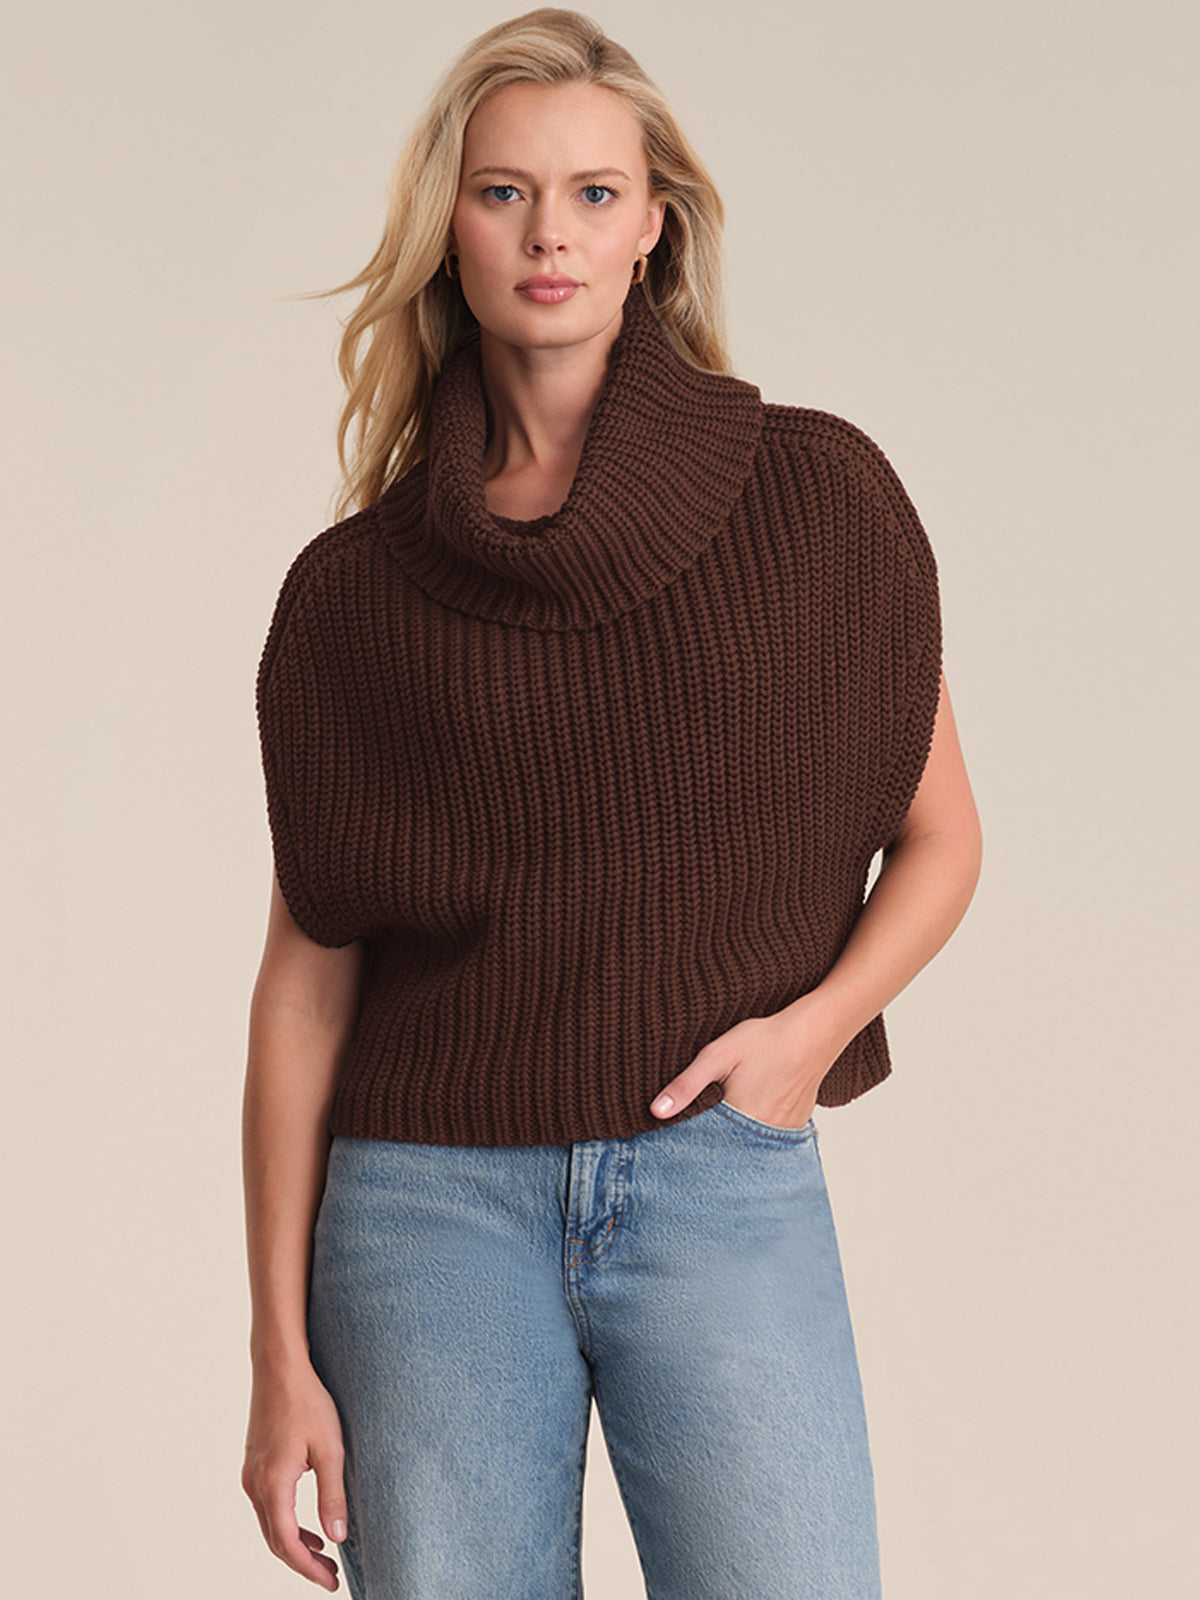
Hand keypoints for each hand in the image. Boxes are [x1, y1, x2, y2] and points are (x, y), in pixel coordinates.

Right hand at [242, 1360, 347, 1590]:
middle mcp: (255, 1485)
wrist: (279, 1367)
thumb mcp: (330, 1449)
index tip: (331, 1582)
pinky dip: (287, 1524)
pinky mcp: (255, 1464)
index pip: (288, 1544)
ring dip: (295, 1545)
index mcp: (272, 1485)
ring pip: (270, 1525)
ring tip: (323, 1556)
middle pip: (275, 1540)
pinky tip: (308, 1527)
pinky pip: (268, 1507)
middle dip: (303, 1563)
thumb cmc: (307, 1402)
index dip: (309, 1569)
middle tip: (331, 1576)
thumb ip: (332, 1496)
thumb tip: (338, 1538)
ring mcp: (251, 1474)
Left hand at [649, 998, 841, 1128]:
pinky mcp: (796, 1124)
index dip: (692, 1141)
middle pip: (730, 1147)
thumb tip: (656, 1111)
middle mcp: (764, 1135)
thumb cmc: (766, 1040)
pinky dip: (757, 1129)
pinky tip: (753, 1108)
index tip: (679, 1138)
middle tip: (708, 1120)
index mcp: (740, 1121)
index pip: (708, 1145)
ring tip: (731, 1113)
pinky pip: (770, 1137)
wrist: (814, 1032)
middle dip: (714, 1140)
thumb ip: (686, 1085)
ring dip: (737, 1135)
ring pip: (751, 1143)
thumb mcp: (717, 1055)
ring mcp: (784, 1132)